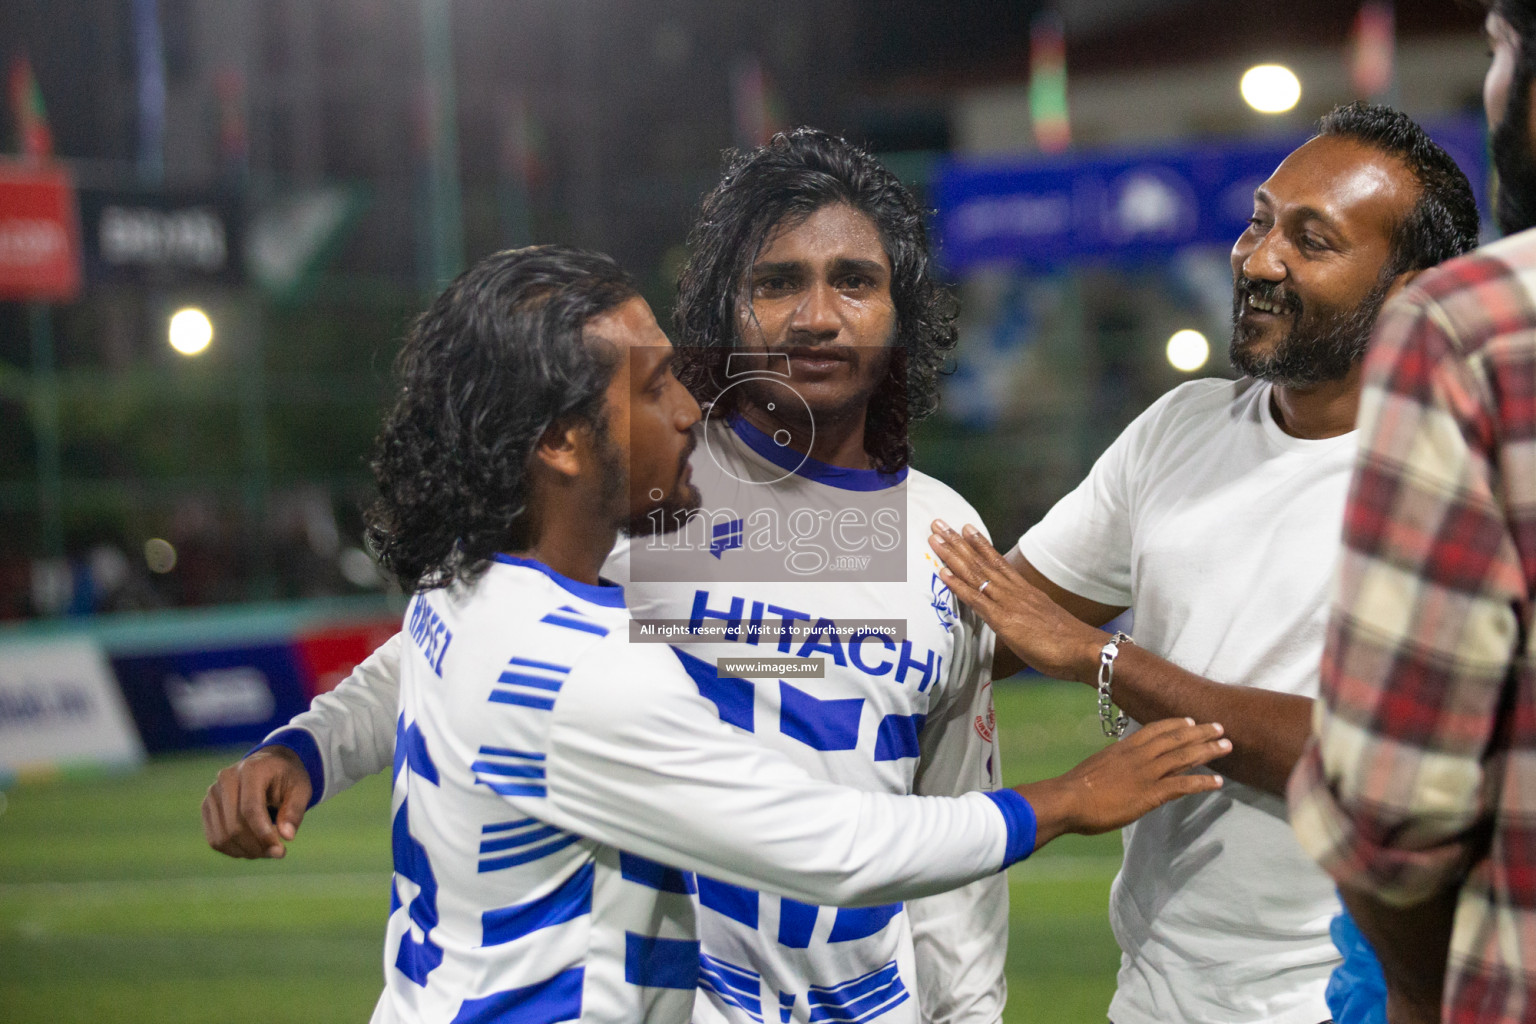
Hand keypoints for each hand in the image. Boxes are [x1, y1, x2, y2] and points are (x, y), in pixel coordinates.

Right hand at [201, 746, 312, 858]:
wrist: (269, 766)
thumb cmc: (287, 778)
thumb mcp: (301, 789)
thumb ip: (295, 811)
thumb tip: (287, 836)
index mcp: (252, 769)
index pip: (250, 808)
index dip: (263, 833)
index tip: (281, 850)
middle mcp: (226, 778)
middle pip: (235, 826)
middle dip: (257, 846)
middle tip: (279, 852)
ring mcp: (213, 793)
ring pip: (223, 836)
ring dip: (247, 852)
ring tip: (268, 850)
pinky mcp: (207, 807)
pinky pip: (215, 839)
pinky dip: (234, 850)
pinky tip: (253, 848)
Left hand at [929, 520, 1103, 682]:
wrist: (1085, 651)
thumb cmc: (1069, 645)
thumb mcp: (1046, 624)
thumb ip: (1030, 617)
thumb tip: (1021, 622)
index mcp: (1026, 591)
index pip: (998, 562)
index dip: (980, 545)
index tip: (965, 528)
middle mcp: (1015, 592)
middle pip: (982, 561)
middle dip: (958, 541)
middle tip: (938, 522)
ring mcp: (1009, 603)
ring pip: (975, 573)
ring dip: (952, 554)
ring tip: (935, 536)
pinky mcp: (1004, 620)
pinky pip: (976, 599)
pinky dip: (958, 585)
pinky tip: (942, 573)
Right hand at [1018, 717, 1227, 847]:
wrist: (1068, 799)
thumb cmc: (1075, 788)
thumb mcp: (1096, 768)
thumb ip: (1112, 766)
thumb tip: (1118, 770)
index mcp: (1123, 748)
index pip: (1155, 729)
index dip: (1175, 724)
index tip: (1190, 721)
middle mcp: (1139, 756)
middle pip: (1176, 739)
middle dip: (1200, 733)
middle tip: (1220, 727)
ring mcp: (1146, 774)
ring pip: (1184, 757)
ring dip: (1208, 751)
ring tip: (1227, 747)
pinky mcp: (1150, 794)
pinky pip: (1182, 785)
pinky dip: (1202, 782)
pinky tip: (1217, 782)